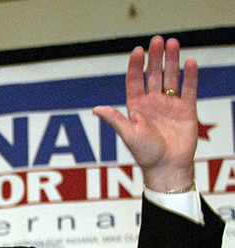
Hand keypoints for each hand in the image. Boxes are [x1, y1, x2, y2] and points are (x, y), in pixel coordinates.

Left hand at [93, 36, 197, 191]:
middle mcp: (152, 103)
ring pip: (171, 78)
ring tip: (173, 43)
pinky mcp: (186, 110)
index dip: (136, 65)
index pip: (135, 80)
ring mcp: (169, 105)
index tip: (138, 50)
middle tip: (158, 40)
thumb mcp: (128, 134)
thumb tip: (96, 109)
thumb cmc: (145, 154)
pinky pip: (189, 89)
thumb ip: (115, 119)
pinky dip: (190, 76)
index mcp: (136, 107)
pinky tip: (190, 61)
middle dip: (155, 57)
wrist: (167, 167)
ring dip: (172, 61)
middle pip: (154, 74)